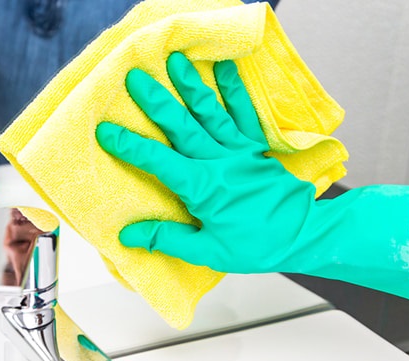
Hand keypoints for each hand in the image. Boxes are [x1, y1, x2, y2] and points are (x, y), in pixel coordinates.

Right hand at [96, 53, 313, 272]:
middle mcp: (219, 162)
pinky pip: (243, 114)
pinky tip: (225, 67)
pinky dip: (234, 90)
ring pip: (210, 113)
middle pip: (181, 126)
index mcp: (202, 188)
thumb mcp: (208, 250)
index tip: (105, 130)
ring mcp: (239, 151)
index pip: (158, 162)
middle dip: (156, 101)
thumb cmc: (257, 246)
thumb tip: (128, 235)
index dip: (130, 146)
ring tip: (174, 60)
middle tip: (135, 76)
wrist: (303, 235)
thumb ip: (167, 239)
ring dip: (190, 85)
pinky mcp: (256, 148)